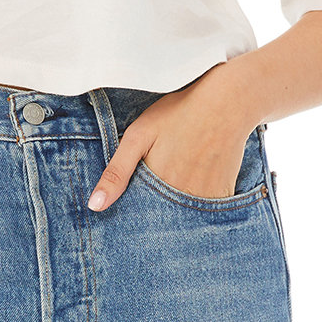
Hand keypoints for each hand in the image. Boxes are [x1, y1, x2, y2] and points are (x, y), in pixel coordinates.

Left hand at [86, 67, 254, 209]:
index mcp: (156, 187)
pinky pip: (208, 212)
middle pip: (162, 220)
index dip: (134, 209)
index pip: (138, 215)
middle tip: (162, 176)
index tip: (132, 203)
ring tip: (181, 173)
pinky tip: (198, 177)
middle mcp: (182, 200)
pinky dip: (200, 204)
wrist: (226, 102)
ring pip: (184, 218)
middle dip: (156, 212)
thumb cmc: (178, 113)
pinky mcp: (225, 195)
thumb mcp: (138, 136)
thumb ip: (116, 172)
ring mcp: (206, 200)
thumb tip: (94, 207)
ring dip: (178, 209)